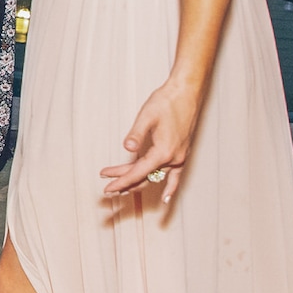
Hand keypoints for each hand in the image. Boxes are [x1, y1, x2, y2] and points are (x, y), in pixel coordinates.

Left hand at [100, 80, 200, 200]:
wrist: (186, 93)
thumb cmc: (166, 102)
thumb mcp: (147, 116)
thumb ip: (137, 134)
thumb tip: (127, 147)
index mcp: (163, 152)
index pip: (137, 173)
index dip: (121, 181)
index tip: (107, 188)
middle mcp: (173, 159)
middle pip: (145, 177)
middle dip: (125, 182)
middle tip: (106, 187)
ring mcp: (179, 158)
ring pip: (155, 176)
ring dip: (138, 182)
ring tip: (121, 188)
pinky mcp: (181, 154)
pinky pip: (175, 177)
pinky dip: (170, 188)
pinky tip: (165, 199)